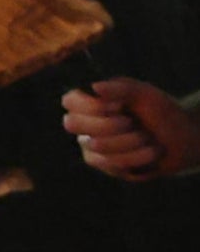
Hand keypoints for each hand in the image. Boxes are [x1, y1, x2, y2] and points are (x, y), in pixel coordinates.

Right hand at [63, 77, 199, 182]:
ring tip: (148, 139)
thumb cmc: (162, 112)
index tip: (120, 105)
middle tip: (132, 123)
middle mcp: (86, 123)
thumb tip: (93, 86)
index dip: (92, 106)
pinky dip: (137, 157)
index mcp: (93, 102)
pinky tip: (150, 152)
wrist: (182, 140)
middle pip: (73, 124)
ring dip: (130, 142)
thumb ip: (120, 88)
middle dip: (108, 125)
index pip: (69, 101)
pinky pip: (109, 163)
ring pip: (96, 146)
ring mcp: (91, 145)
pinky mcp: (104, 164)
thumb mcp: (145, 94)